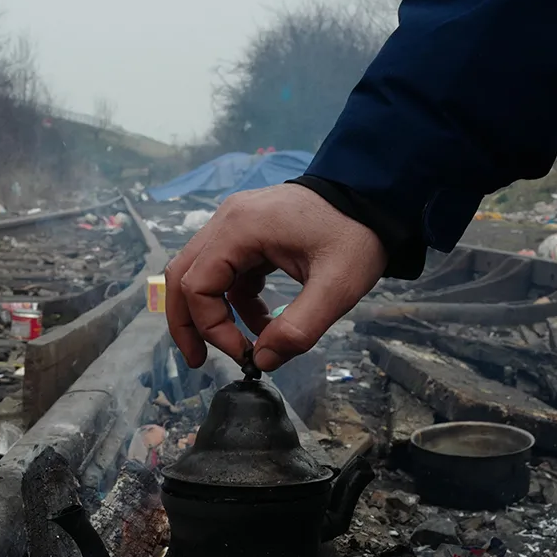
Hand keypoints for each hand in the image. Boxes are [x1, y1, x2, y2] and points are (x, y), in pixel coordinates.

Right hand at [165, 183, 386, 371]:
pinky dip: (236, 301)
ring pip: (200, 273)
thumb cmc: (356, 234)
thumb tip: (262, 361)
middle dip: (189, 323)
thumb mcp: (336, 287)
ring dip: (213, 313)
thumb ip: (298, 328)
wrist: (374, 195)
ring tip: (241, 347)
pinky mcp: (249, 232)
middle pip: (182, 277)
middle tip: (199, 361)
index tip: (243, 353)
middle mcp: (227, 221)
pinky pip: (226, 271)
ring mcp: (236, 223)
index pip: (196, 286)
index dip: (211, 327)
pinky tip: (263, 321)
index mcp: (240, 229)